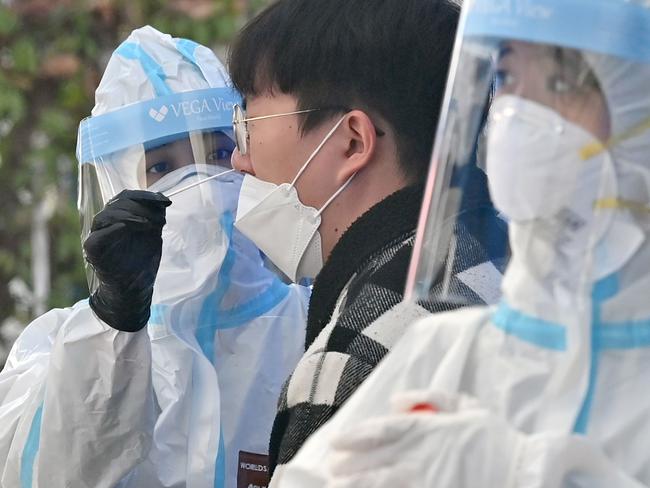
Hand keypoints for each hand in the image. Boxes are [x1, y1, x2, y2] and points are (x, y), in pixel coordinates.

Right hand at [84, 189, 170, 331]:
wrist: (134, 291)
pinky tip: (128, 226)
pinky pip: (99, 236)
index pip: (127, 197)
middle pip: (118, 203)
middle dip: (142, 207)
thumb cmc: (142, 263)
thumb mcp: (153, 236)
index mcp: (119, 217)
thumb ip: (155, 217)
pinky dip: (114, 229)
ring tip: (150, 225)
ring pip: (107, 216)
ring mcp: (97, 236)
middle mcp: (106, 224)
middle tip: (160, 220)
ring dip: (131, 216)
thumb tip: (162, 200)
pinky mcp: (92, 250)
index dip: (146, 196)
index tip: (166, 202)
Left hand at [326, 390, 522, 487]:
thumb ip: (432, 396)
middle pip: (377, 461)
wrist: (526, 472)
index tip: (336, 443)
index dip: (356, 436)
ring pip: (385, 484)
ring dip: (360, 487)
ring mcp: (428, 481)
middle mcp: (423, 456)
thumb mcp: (468, 405)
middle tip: (331, 471)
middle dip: (350, 467)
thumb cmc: (495, 438)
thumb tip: (396, 399)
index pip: (383, 430)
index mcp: (428, 429)